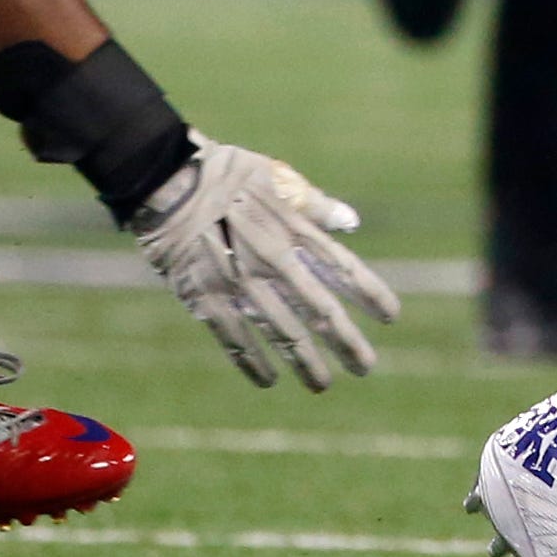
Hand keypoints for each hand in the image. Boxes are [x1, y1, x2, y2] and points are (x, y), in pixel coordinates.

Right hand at [126, 135, 400, 390]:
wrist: (164, 180)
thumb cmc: (222, 172)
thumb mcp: (274, 176)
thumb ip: (314, 203)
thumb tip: (352, 221)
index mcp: (292, 229)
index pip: (343, 268)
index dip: (370, 294)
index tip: (391, 316)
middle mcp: (272, 260)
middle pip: (320, 311)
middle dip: (346, 342)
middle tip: (365, 366)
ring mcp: (240, 283)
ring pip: (282, 333)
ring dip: (306, 363)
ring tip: (322, 384)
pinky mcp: (206, 297)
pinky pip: (236, 339)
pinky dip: (253, 363)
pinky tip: (268, 380)